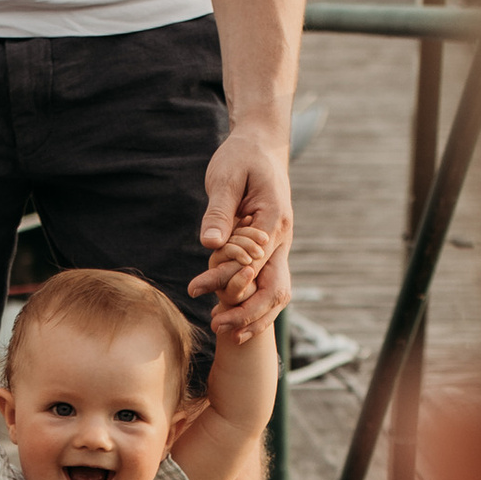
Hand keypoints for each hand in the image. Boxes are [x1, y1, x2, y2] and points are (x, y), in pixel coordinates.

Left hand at [191, 119, 292, 353]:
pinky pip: (270, 285)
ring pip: (278, 291)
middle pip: (274, 287)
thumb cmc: (240, 158)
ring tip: (227, 333)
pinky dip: (257, 305)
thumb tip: (210, 245)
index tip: (198, 290)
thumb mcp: (226, 178)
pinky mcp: (272, 250)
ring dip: (255, 316)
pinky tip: (234, 318)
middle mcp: (282, 238)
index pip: (253, 262)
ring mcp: (280, 246)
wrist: (261, 146)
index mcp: (273, 219)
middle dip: (247, 312)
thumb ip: (219, 212)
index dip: (227, 281)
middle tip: (216, 326)